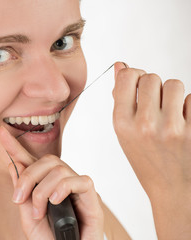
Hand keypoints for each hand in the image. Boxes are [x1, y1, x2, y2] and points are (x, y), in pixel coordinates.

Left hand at [0, 126, 103, 239]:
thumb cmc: (50, 238)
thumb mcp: (29, 216)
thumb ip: (23, 192)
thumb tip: (13, 165)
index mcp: (46, 186)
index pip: (32, 161)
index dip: (16, 147)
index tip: (0, 131)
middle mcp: (63, 183)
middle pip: (48, 161)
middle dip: (28, 177)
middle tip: (18, 199)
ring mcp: (77, 190)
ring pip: (61, 170)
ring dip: (43, 190)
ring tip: (40, 211)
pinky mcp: (92, 199)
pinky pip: (81, 181)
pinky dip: (63, 188)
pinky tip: (55, 201)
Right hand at [113, 62, 190, 238]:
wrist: (175, 190)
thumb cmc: (148, 160)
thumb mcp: (125, 133)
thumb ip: (121, 98)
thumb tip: (120, 66)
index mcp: (122, 124)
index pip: (128, 77)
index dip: (135, 76)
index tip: (139, 86)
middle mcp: (145, 125)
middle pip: (152, 78)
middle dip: (155, 88)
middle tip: (156, 107)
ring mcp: (172, 128)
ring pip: (175, 85)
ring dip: (174, 96)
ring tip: (171, 114)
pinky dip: (189, 107)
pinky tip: (184, 123)